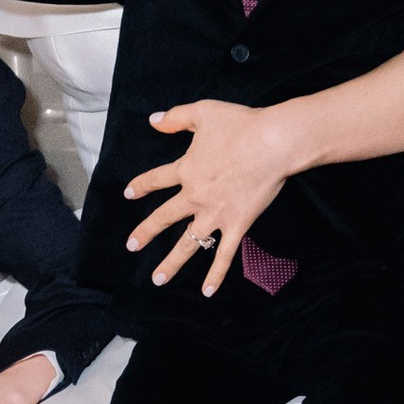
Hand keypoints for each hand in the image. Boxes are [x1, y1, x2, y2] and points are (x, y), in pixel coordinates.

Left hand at [124, 99, 299, 294]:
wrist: (273, 142)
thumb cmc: (241, 125)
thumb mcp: (203, 112)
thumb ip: (175, 117)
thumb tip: (153, 121)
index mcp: (187, 169)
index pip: (157, 180)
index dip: (141, 186)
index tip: (130, 193)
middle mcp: (196, 196)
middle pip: (165, 218)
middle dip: (146, 232)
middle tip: (131, 245)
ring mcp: (216, 214)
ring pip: (188, 244)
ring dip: (171, 263)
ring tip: (157, 279)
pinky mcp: (237, 225)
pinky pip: (224, 255)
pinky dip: (216, 274)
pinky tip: (207, 291)